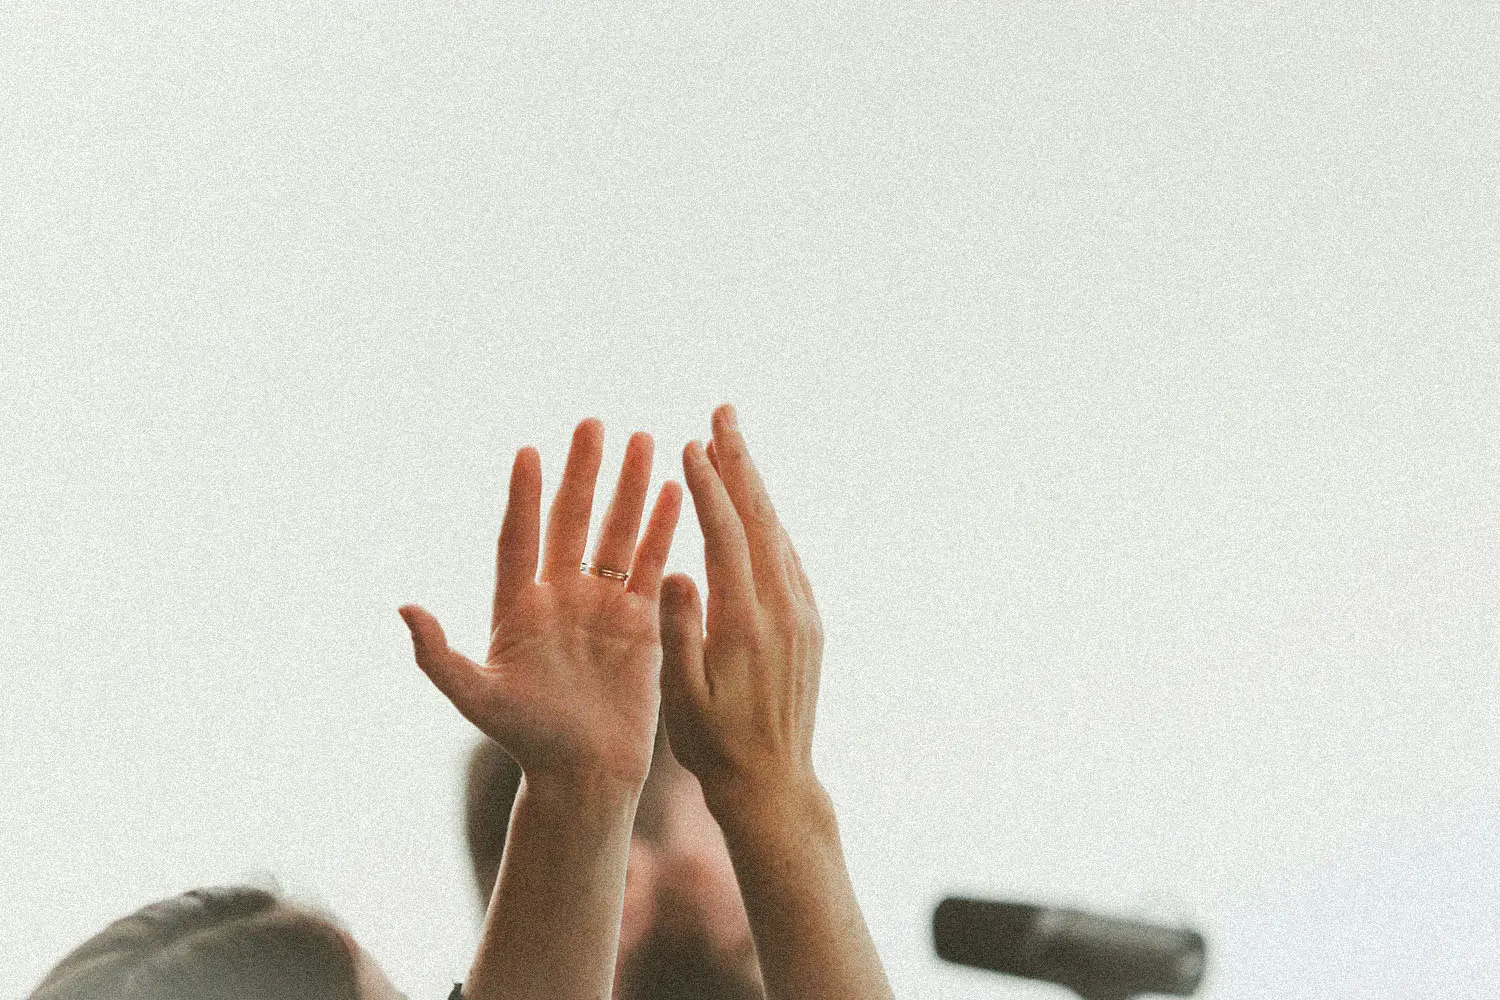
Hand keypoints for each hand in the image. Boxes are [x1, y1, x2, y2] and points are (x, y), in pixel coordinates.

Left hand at [400, 419, 682, 790]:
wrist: (585, 776)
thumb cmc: (528, 740)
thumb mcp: (477, 699)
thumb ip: (439, 655)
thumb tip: (404, 609)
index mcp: (519, 609)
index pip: (520, 538)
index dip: (523, 497)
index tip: (528, 452)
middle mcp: (561, 598)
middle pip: (572, 521)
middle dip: (585, 472)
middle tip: (595, 424)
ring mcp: (603, 607)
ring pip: (617, 534)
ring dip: (631, 488)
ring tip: (645, 440)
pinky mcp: (641, 623)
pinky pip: (653, 566)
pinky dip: (664, 529)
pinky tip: (677, 492)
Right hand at [658, 404, 825, 817]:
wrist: (773, 784)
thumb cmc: (714, 745)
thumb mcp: (683, 697)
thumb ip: (679, 631)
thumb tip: (674, 569)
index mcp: (746, 623)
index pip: (727, 536)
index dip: (708, 487)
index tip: (689, 445)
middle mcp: (783, 610)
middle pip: (761, 519)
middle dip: (740, 462)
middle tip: (723, 413)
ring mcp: (802, 615)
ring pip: (778, 532)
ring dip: (755, 486)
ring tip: (732, 446)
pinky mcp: (810, 624)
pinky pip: (788, 557)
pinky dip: (769, 521)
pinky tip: (754, 506)